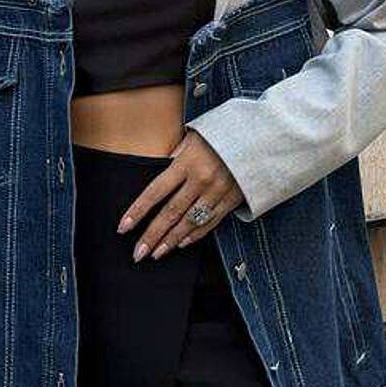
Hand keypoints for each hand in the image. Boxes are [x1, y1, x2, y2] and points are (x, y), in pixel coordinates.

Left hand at [116, 130, 245, 260]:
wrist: (262, 136)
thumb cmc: (223, 133)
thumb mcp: (195, 136)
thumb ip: (176, 154)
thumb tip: (160, 170)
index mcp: (187, 163)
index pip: (155, 192)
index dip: (138, 212)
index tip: (123, 228)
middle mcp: (201, 180)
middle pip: (171, 213)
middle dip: (152, 236)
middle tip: (138, 253)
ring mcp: (218, 193)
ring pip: (190, 223)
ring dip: (171, 241)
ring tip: (156, 254)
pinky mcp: (232, 200)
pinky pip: (210, 223)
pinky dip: (195, 235)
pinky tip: (181, 244)